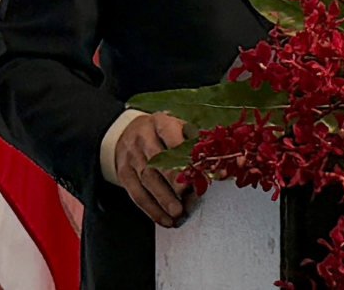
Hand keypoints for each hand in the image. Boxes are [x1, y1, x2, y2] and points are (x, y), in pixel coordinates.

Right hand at [112, 111, 192, 227]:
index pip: (171, 137)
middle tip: (185, 194)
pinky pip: (137, 195)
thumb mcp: (176, 127)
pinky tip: (165, 220)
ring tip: (177, 212)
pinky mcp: (124, 174)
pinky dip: (152, 210)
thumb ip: (194, 143)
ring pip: (146, 180)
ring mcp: (131, 157)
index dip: (183, 155)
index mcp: (160, 123)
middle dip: (172, 179)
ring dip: (163, 199)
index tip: (196, 171)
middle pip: (157, 160)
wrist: (127, 133)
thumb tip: (218, 165)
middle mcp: (143, 138)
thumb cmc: (161, 133)